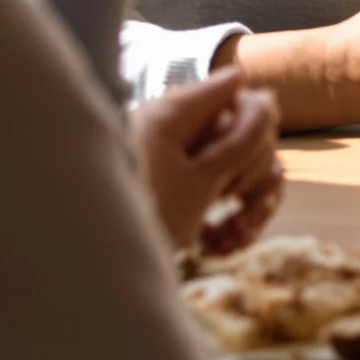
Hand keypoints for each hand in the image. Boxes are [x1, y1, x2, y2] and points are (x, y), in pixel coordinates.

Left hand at [132, 66, 284, 257]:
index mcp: (177, 115)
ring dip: (247, 205)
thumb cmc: (143, 218)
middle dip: (251, 174)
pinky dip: (227, 220)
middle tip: (230, 202)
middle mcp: (179, 131)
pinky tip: (219, 246)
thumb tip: (267, 100)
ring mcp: (180, 163)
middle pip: (243, 132)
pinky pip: (219, 194)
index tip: (239, 163)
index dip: (253, 127)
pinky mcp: (180, 192)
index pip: (238, 94)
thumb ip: (241, 140)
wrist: (92, 264)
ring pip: (238, 168)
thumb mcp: (200, 182)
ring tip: (232, 239)